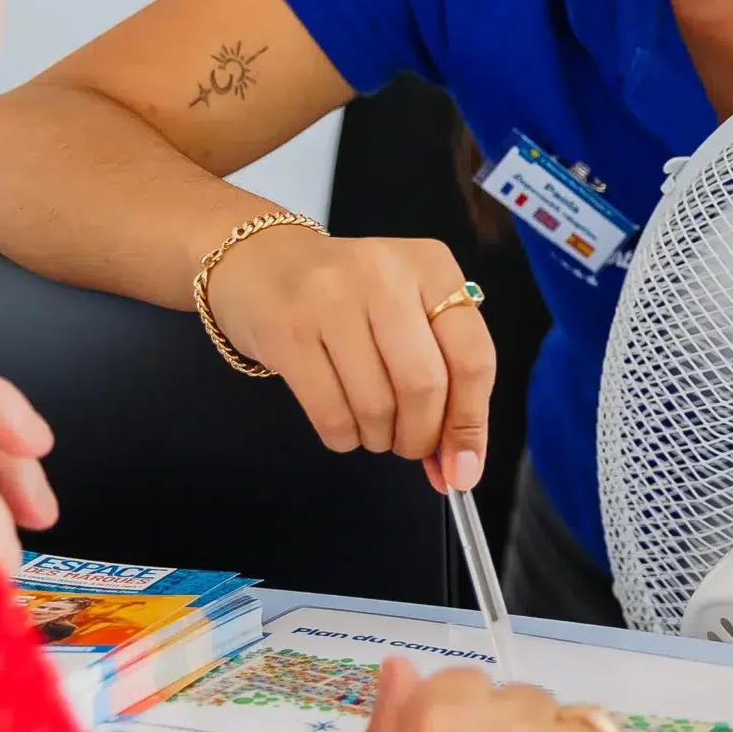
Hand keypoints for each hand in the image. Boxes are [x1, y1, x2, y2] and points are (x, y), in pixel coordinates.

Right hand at [204, 231, 495, 493]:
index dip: (472, 423)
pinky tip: (344, 425)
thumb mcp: (409, 314)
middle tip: (409, 445)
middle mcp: (385, 273)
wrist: (259, 263)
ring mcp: (331, 298)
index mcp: (431, 266)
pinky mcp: (288, 330)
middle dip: (421, 437)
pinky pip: (331, 414)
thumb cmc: (349, 296)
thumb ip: (445, 382)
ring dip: (381, 439)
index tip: (464, 468)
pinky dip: (345, 438)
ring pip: (376, 405)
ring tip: (373, 429)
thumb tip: (461, 467)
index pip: (473, 357)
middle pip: (425, 385)